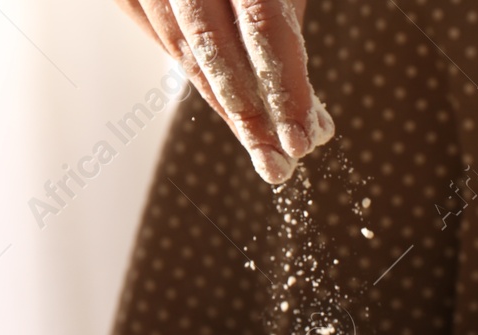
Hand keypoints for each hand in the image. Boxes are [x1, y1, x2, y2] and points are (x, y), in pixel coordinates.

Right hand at [113, 0, 333, 183]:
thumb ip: (288, 37)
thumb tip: (313, 125)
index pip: (263, 27)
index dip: (284, 89)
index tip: (303, 142)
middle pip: (216, 49)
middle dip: (251, 116)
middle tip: (278, 165)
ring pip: (184, 51)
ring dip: (226, 106)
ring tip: (262, 146)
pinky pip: (164, 40)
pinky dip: (198, 75)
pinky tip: (228, 105)